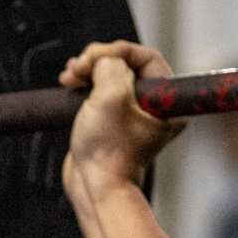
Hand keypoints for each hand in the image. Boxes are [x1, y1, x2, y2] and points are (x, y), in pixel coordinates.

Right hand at [59, 41, 187, 209]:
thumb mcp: (111, 95)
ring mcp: (133, 113)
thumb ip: (110, 65)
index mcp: (167, 103)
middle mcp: (154, 107)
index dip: (118, 51)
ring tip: (71, 77)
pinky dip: (85, 82)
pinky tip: (71, 83)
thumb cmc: (108, 152)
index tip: (94, 59)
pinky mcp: (114, 119)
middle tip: (80, 68)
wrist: (94, 185)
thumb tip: (103, 60)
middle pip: (127, 63)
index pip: (147, 57)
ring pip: (111, 74)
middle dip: (99, 60)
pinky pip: (101, 88)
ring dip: (88, 69)